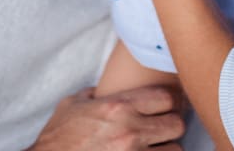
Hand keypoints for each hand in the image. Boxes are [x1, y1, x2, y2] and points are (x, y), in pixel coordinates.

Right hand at [29, 85, 184, 149]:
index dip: (168, 101)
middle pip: (176, 124)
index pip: (166, 97)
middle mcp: (129, 131)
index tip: (164, 106)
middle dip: (171, 125)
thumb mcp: (72, 105)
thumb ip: (94, 94)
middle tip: (163, 128)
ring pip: (175, 150)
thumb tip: (103, 88)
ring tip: (156, 147)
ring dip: (167, 149)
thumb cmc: (57, 138)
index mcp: (117, 107)